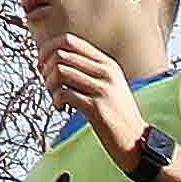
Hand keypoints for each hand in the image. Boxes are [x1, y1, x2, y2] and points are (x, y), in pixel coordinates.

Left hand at [41, 35, 154, 167]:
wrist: (137, 140)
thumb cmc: (118, 116)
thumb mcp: (109, 86)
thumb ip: (88, 72)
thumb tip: (56, 62)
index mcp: (107, 64)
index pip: (70, 40)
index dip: (49, 49)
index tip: (43, 63)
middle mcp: (106, 72)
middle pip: (62, 54)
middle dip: (46, 68)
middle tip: (48, 84)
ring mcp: (102, 89)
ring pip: (60, 71)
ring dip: (49, 85)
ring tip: (55, 97)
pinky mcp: (96, 107)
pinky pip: (65, 93)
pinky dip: (56, 100)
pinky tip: (61, 108)